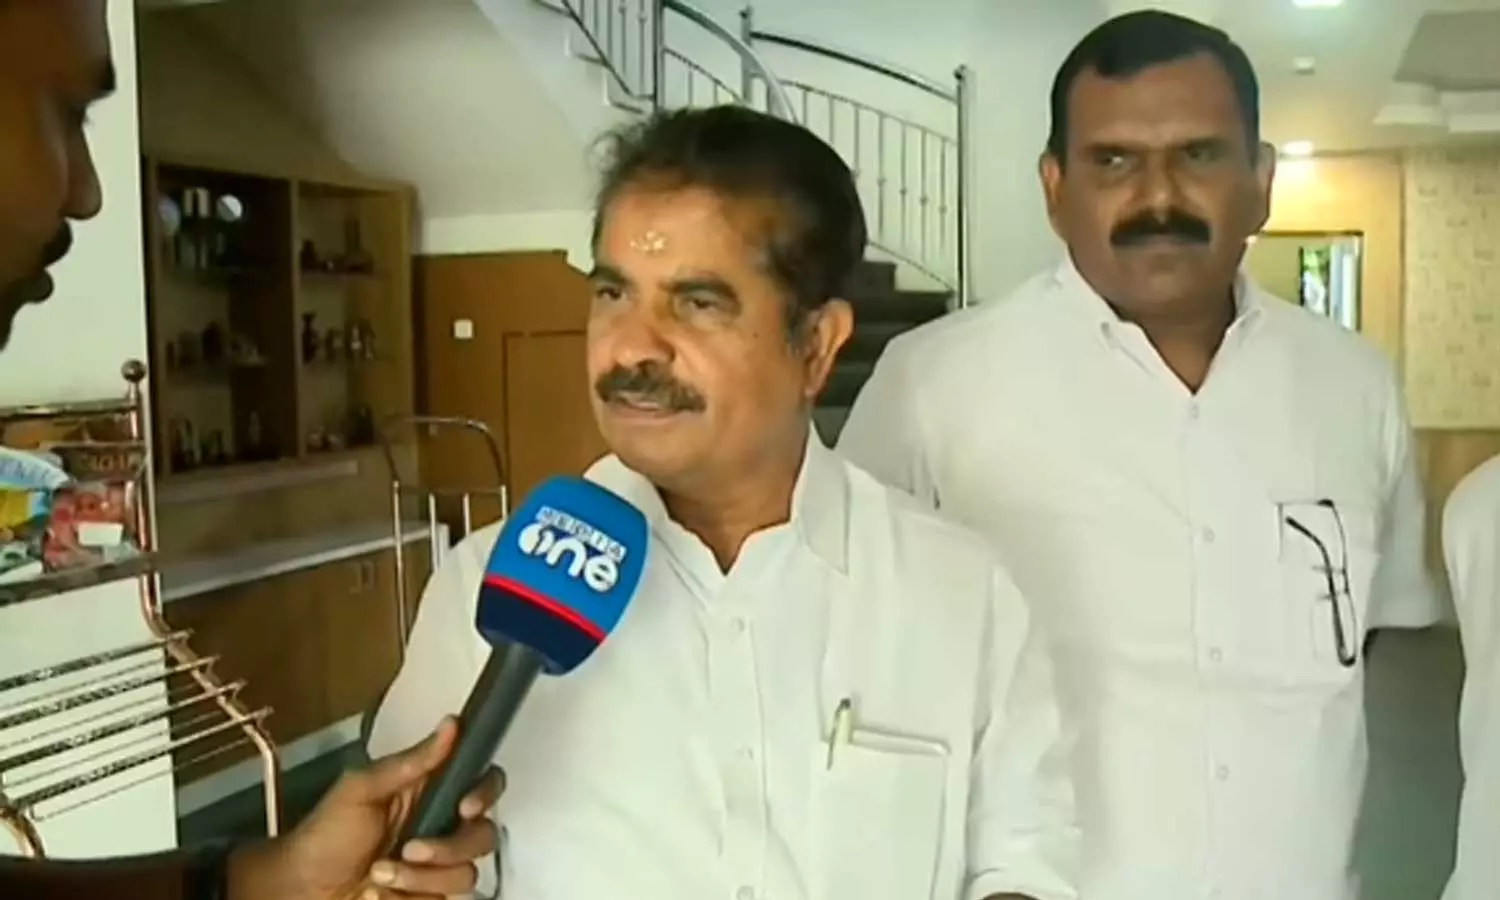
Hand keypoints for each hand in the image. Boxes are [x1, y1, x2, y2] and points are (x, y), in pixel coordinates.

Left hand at [228, 717, 505, 899]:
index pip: (482, 783)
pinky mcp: (428, 897)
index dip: (485, 793)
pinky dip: (414, 896)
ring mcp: (437, 868)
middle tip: (411, 849)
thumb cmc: (325, 835)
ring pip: (466, 873)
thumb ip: (410, 762)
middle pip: (484, 833)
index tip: (465, 808)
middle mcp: (441, 828)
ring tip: (380, 875)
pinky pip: (447, 899)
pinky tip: (381, 894)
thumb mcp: (361, 790)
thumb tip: (452, 723)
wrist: (299, 890)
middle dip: (450, 846)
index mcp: (430, 793)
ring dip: (422, 877)